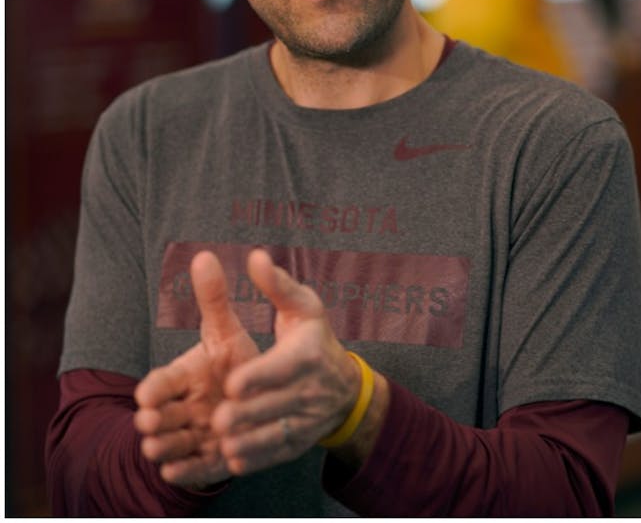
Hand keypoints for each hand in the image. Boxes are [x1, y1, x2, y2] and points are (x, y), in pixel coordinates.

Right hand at [134, 251, 258, 487]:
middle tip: (150, 422)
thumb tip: (204, 255)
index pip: (160, 383)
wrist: (267, 399)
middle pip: (158, 417)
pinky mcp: (207, 460)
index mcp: (184, 377)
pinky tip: (176, 472)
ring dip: (163, 447)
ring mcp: (193, 435)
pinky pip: (191, 470)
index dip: (153, 389)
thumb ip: (214, 299)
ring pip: (170, 445)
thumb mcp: (227, 330)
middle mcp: (183, 408)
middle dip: (152, 420)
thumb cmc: (237, 361)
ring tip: (158, 448)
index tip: (147, 395)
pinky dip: (183, 471)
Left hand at [210, 249, 361, 475]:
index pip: (282, 368)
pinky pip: (278, 453)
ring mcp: (306, 419)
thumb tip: (254, 256)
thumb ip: (276, 285)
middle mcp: (309, 389)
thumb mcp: (303, 308)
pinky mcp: (301, 442)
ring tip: (222, 442)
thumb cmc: (315, 340)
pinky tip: (234, 459)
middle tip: (217, 419)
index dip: (257, 377)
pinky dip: (257, 458)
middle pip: (275, 405)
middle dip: (246, 413)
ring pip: (276, 434)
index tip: (232, 382)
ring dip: (249, 441)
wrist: (348, 387)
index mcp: (306, 354)